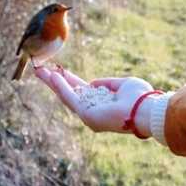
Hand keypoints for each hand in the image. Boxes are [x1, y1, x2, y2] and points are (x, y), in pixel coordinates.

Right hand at [33, 66, 154, 136]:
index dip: (69, 81)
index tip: (59, 71)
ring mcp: (88, 114)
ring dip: (52, 83)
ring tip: (39, 71)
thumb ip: (107, 84)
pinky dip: (60, 87)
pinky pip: (70, 98)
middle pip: (69, 94)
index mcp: (102, 104)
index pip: (82, 91)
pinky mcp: (86, 114)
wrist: (145, 110)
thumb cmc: (140, 98)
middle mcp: (93, 111)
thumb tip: (93, 83)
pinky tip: (51, 77)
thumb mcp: (123, 85)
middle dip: (54, 82)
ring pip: (66, 96)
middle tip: (40, 71)